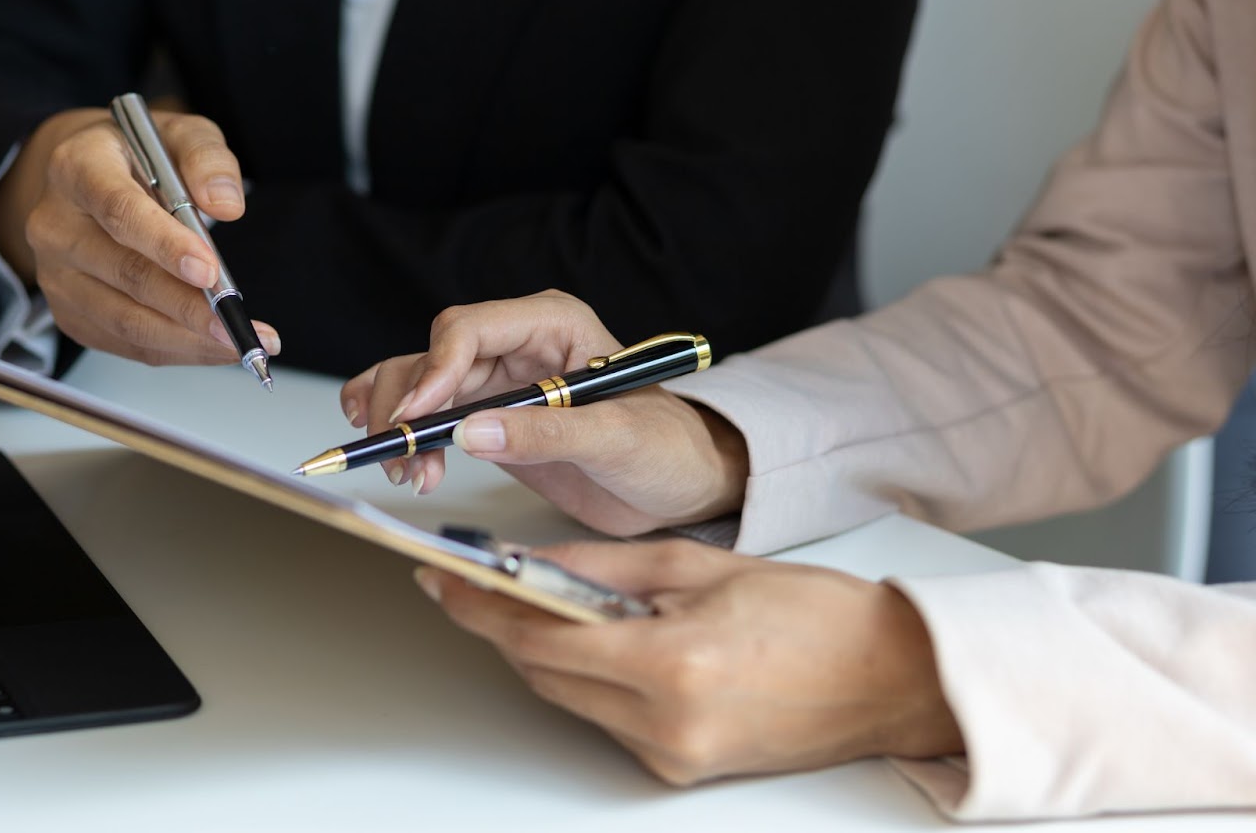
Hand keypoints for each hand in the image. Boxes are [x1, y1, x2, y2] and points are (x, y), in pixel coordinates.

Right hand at [0, 107, 279, 365]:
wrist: (87, 178)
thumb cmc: (139, 156)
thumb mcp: (179, 133)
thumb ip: (207, 158)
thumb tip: (227, 204)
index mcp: (77, 168)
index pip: (119, 211)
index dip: (165, 245)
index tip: (209, 271)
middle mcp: (54, 224)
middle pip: (126, 274)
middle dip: (188, 306)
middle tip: (237, 324)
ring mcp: (55, 274)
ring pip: (124, 320)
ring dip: (186, 339)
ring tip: (238, 343)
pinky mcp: (68, 311)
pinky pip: (125, 342)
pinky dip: (174, 349)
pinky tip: (211, 346)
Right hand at [339, 291, 744, 534]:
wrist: (680, 486)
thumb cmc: (668, 450)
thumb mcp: (618, 440)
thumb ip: (547, 434)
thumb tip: (471, 433)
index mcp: (554, 325)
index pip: (470, 329)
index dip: (434, 370)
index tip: (417, 418)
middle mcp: (518, 343)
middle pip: (431, 357)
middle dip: (407, 407)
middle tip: (401, 457)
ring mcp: (498, 380)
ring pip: (418, 385)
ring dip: (399, 427)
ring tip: (408, 474)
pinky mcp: (486, 416)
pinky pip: (426, 410)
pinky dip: (399, 429)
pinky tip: (385, 448)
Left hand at [416, 540, 963, 783]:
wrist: (892, 677)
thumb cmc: (812, 613)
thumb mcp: (696, 565)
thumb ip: (602, 565)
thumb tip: (530, 561)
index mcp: (669, 665)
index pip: (539, 635)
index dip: (479, 604)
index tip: (439, 578)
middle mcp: (664, 724)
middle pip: (542, 671)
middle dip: (502, 623)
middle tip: (471, 580)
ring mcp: (671, 756)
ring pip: (568, 696)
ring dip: (542, 649)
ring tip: (528, 599)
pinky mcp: (680, 769)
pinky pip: (604, 717)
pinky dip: (586, 676)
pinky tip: (590, 638)